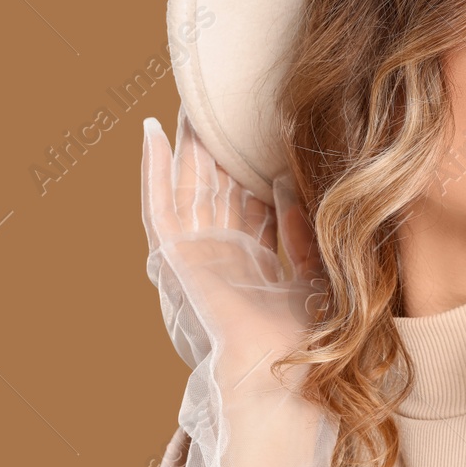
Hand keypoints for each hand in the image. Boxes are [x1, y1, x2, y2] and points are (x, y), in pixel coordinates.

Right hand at [141, 107, 323, 397]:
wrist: (279, 368)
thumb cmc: (305, 336)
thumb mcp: (313, 271)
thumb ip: (300, 231)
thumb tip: (284, 185)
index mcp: (256, 262)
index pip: (248, 200)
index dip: (249, 163)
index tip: (256, 124)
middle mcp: (224, 255)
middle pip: (216, 187)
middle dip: (217, 145)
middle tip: (220, 97)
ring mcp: (198, 254)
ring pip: (188, 186)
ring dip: (185, 144)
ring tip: (188, 101)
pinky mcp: (177, 256)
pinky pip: (159, 206)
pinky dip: (152, 170)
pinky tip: (152, 132)